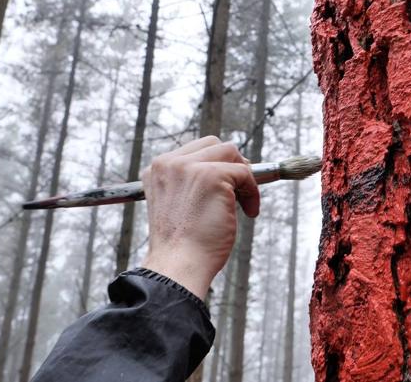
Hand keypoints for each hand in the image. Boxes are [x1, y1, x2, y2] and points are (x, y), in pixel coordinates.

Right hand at [140, 136, 259, 299]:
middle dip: (231, 163)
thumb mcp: (177, 206)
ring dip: (243, 176)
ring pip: (229, 152)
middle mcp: (169, 163)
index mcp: (157, 169)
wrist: (178, 266)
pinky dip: (253, 192)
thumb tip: (227, 173)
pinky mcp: (212, 176)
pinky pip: (245, 173)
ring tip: (244, 203)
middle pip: (212, 144)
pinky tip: (250, 212)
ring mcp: (189, 167)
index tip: (227, 185)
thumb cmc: (182, 246)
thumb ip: (190, 185)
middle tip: (240, 188)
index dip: (215, 164)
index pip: (193, 151)